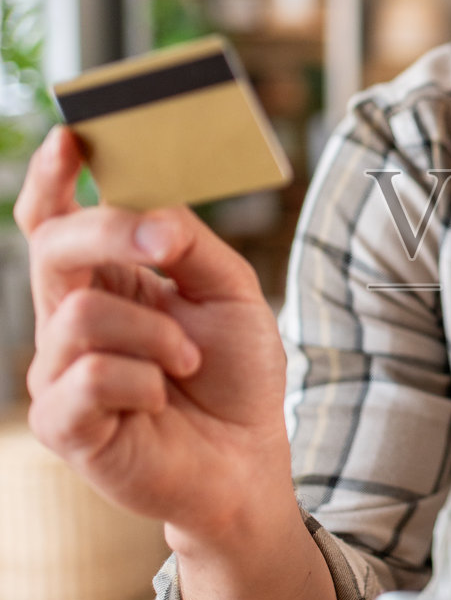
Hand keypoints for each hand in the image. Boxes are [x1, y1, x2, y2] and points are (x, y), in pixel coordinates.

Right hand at [15, 127, 292, 549]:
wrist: (249, 463)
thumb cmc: (235, 377)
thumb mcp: (228, 291)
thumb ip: (189, 242)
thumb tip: (150, 220)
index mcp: (104, 281)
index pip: (56, 219)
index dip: (52, 176)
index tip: (72, 136)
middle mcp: (70, 320)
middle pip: (53, 247)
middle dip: (109, 233)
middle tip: (163, 248)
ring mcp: (59, 373)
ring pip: (80, 315)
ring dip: (154, 333)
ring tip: (187, 360)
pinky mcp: (64, 425)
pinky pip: (92, 377)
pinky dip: (144, 381)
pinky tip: (161, 399)